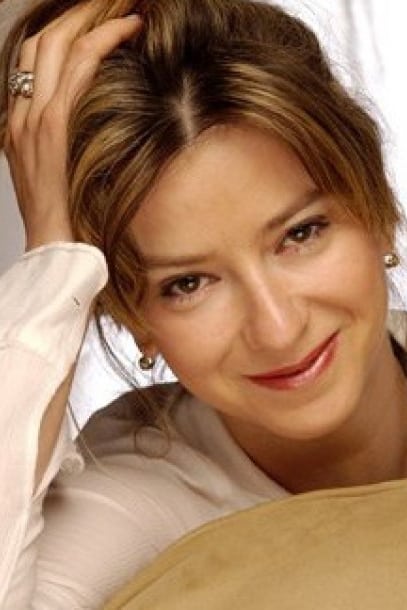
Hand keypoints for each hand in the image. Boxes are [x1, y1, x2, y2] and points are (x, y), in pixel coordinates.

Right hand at [3, 3, 142, 251]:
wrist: (52, 248)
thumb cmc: (63, 219)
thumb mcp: (56, 176)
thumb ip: (64, 146)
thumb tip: (95, 125)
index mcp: (20, 123)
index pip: (36, 58)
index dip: (66, 29)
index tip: (97, 19)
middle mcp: (21, 114)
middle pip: (44, 40)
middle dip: (79, 11)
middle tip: (113, 2)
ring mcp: (33, 118)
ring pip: (58, 42)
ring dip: (92, 15)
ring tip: (124, 6)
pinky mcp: (53, 127)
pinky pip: (79, 66)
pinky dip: (104, 39)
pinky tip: (128, 29)